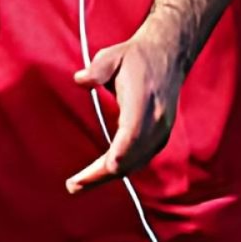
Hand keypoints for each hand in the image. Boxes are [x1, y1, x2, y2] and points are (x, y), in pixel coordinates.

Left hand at [67, 22, 186, 191]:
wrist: (167, 56)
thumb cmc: (135, 57)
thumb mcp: (113, 56)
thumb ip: (96, 69)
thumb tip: (80, 80)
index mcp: (143, 101)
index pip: (133, 132)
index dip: (121, 152)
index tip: (106, 166)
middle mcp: (156, 121)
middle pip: (131, 157)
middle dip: (102, 174)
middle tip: (73, 185)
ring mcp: (160, 131)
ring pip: (135, 163)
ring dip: (108, 176)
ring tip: (79, 184)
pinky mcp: (159, 137)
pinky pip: (139, 160)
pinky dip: (121, 170)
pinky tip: (99, 175)